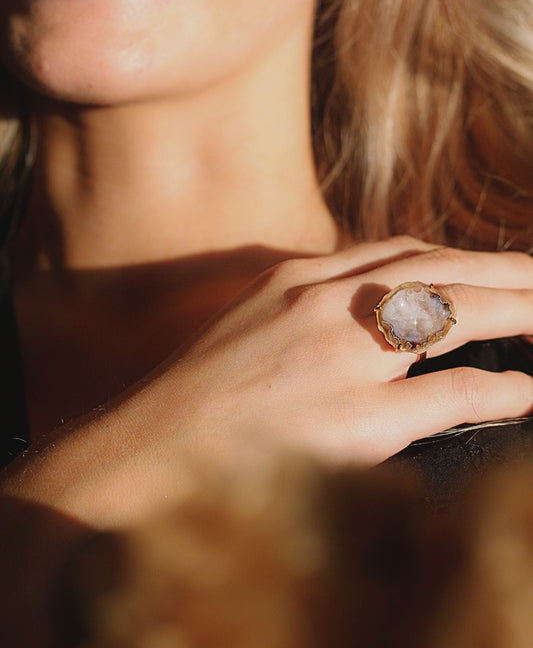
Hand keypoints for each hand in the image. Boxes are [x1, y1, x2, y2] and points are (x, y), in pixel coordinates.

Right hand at [2, 236, 532, 528]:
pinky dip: (501, 387)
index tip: (493, 262)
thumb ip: (313, 303)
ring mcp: (342, 355)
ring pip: (455, 313)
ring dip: (517, 308)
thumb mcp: (254, 319)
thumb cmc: (203, 390)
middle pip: (440, 269)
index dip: (458, 254)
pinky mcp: (356, 418)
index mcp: (300, 278)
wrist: (155, 446)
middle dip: (505, 268)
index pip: (401, 251)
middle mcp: (325, 302)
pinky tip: (530, 387)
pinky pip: (450, 393)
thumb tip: (373, 309)